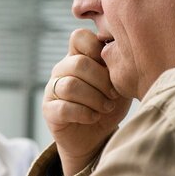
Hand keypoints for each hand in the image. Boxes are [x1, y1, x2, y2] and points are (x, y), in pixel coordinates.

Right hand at [43, 29, 131, 175]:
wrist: (96, 138)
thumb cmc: (109, 105)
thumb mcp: (119, 83)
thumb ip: (119, 66)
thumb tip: (125, 51)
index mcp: (78, 56)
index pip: (79, 37)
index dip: (96, 47)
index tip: (111, 66)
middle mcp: (62, 69)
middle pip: (78, 63)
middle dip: (102, 81)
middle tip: (114, 95)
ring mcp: (52, 89)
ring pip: (70, 85)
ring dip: (95, 98)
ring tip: (106, 107)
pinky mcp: (49, 110)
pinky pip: (64, 107)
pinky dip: (84, 113)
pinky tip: (94, 117)